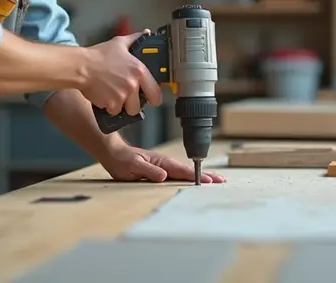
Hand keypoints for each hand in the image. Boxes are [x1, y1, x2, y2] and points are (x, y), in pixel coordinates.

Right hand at [80, 30, 162, 115]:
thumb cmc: (99, 55)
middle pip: (139, 106)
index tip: (150, 99)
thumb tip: (146, 33)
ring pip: (126, 110)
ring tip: (113, 95)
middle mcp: (133, 85)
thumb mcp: (119, 43)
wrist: (82, 66)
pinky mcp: (111, 104)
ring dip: (120, 106)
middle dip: (132, 104)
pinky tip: (104, 96)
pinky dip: (109, 107)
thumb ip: (135, 39)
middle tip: (125, 97)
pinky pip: (113, 111)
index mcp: (139, 71)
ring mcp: (122, 96)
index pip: (156, 93)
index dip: (153, 98)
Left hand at [101, 145, 226, 183]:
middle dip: (206, 175)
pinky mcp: (162, 169)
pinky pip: (179, 174)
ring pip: (185, 172)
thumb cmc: (122, 160)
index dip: (197, 176)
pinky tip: (195, 180)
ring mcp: (164, 166)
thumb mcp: (133, 166)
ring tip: (214, 180)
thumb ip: (149, 171)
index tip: (209, 181)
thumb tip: (164, 176)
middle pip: (189, 171)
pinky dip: (190, 177)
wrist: (114, 154)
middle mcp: (166, 163)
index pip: (183, 171)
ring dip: (200, 176)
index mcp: (162, 162)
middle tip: (221, 181)